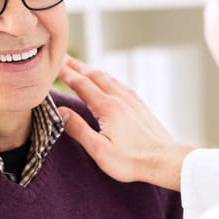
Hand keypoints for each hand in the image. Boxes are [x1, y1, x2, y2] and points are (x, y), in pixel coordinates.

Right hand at [58, 56, 195, 190]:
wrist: (165, 160)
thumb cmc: (132, 161)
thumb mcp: (100, 150)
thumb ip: (79, 129)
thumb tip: (60, 112)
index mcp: (107, 107)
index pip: (81, 84)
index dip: (66, 73)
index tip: (53, 65)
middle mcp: (119, 98)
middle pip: (94, 75)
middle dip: (76, 66)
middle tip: (62, 58)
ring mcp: (131, 100)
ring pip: (108, 77)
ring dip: (91, 70)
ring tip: (80, 66)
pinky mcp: (139, 105)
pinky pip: (119, 84)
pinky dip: (107, 77)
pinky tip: (107, 80)